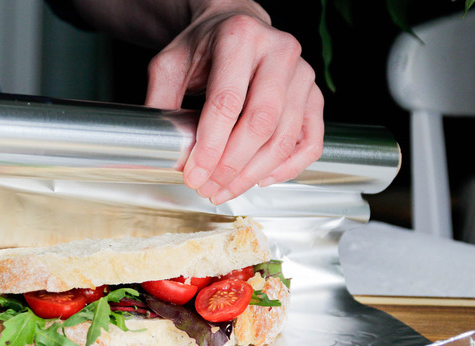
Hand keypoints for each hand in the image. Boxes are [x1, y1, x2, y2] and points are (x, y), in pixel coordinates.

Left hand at [145, 1, 323, 203]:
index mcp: (240, 37)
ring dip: (253, 174)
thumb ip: (161, 102)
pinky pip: (310, 142)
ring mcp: (302, 74)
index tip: (194, 173)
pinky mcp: (314, 95)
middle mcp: (278, 52)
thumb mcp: (171, 64)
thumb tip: (160, 149)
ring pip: (285, 138)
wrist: (237, 28)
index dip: (211, 145)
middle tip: (208, 187)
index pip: (227, 101)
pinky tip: (261, 178)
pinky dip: (287, 168)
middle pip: (261, 123)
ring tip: (225, 189)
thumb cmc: (205, 47)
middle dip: (231, 166)